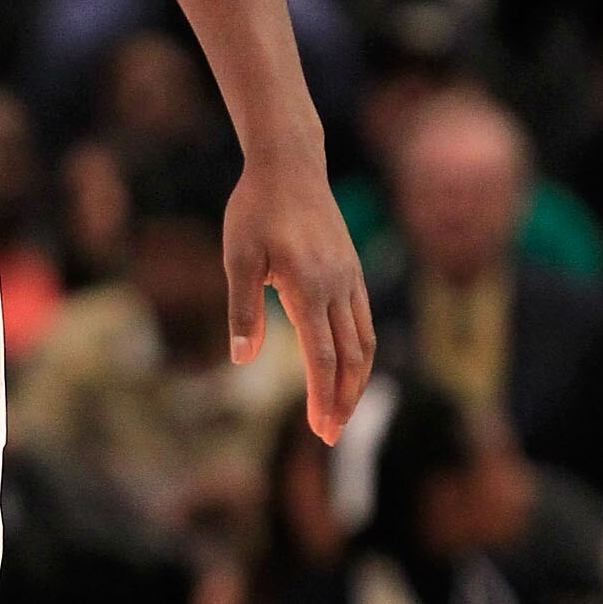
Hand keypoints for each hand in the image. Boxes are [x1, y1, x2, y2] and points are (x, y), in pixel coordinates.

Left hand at [224, 148, 373, 445]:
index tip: (320, 430)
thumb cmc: (256, 210)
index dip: (322, 397)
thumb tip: (242, 360)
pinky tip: (348, 367)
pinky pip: (364, 321)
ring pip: (364, 342)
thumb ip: (243, 310)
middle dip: (343, 400)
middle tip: (331, 436)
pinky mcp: (353, 270)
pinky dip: (361, 352)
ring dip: (355, 381)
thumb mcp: (238, 257)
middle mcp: (338, 287)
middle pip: (351, 358)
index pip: (323, 357)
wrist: (289, 166)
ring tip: (341, 410)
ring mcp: (351, 279)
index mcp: (309, 288)